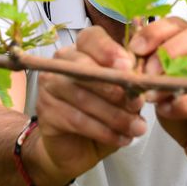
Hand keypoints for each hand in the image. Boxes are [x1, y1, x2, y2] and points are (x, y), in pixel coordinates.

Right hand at [28, 26, 146, 185]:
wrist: (78, 147)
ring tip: (137, 128)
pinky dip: (103, 131)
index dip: (108, 50)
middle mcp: (61, 62)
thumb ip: (129, 81)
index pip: (91, 38)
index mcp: (82, 49)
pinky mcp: (45, 111)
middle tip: (138, 103)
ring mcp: (49, 85)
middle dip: (115, 87)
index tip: (128, 66)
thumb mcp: (123, 95)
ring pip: (83, 97)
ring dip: (114, 115)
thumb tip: (141, 76)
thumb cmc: (104, 114)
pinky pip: (77, 120)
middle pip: (84, 66)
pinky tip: (121, 138)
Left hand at [129, 17, 186, 174]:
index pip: (182, 24)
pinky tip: (166, 109)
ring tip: (149, 93)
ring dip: (172, 78)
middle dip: (166, 50)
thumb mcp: (164, 84)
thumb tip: (129, 45)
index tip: (134, 48)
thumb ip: (151, 65)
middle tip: (144, 71)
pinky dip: (185, 104)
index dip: (156, 32)